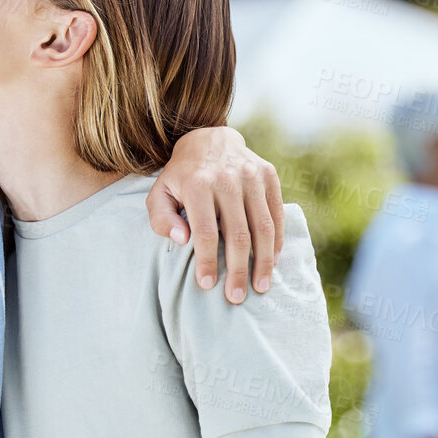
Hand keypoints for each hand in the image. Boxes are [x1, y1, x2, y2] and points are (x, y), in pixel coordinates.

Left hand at [148, 127, 282, 303]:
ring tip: (261, 287)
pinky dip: (277, 241)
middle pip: (238, 234)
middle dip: (238, 271)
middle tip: (236, 298)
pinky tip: (273, 261)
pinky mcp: (269, 175)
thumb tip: (180, 238)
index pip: (205, 232)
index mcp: (198, 184)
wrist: (210, 139)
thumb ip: (160, 217)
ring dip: (264, 262)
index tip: (206, 285)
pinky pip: (277, 214)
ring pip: (263, 227)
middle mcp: (227, 179)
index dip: (207, 262)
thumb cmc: (181, 176)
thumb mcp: (159, 192)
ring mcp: (252, 176)